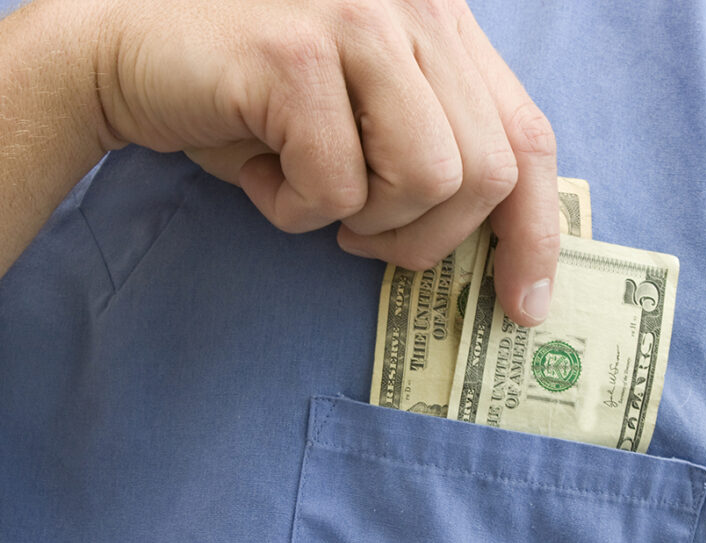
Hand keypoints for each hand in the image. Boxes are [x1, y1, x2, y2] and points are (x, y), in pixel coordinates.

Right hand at [97, 0, 557, 324]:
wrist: (124, 53)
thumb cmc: (254, 103)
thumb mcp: (370, 119)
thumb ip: (439, 152)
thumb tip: (506, 252)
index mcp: (446, 26)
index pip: (528, 137)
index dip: (535, 231)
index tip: (523, 304)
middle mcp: (418, 9)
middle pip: (485, 174)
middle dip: (425, 236)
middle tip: (360, 233)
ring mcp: (361, 20)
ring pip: (428, 181)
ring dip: (362, 218)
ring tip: (306, 186)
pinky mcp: (300, 54)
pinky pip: (338, 187)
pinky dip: (292, 209)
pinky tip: (256, 168)